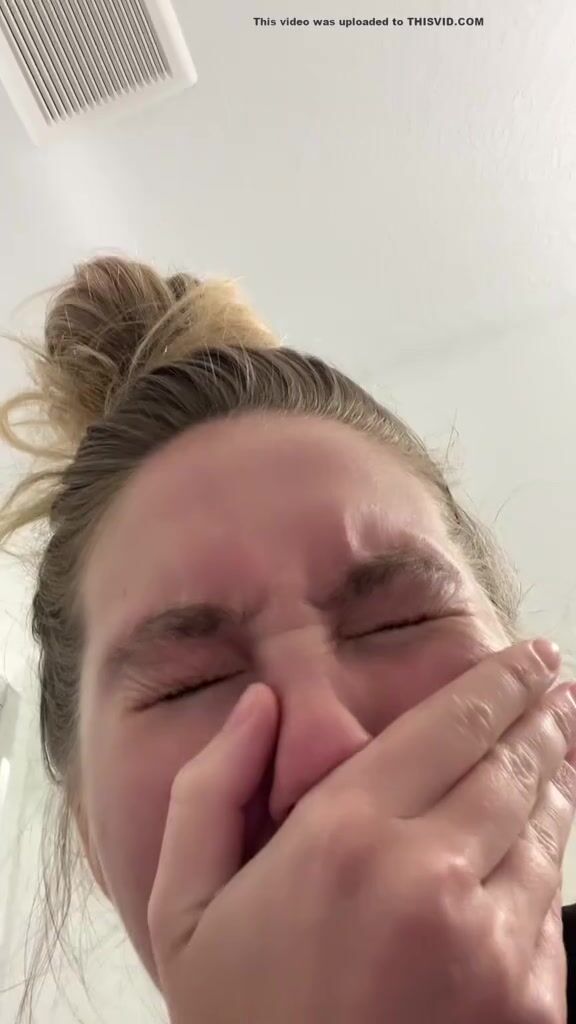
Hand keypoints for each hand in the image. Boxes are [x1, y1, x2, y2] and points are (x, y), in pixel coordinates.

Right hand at [148, 640, 575, 1022]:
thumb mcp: (183, 907)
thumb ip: (210, 788)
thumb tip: (257, 705)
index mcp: (343, 838)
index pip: (451, 723)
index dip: (502, 679)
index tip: (531, 654)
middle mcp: (428, 878)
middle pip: (513, 764)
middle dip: (542, 714)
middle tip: (556, 685)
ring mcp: (490, 945)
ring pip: (547, 829)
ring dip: (555, 779)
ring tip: (556, 746)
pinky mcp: (530, 1005)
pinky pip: (555, 905)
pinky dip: (550, 859)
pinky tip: (541, 837)